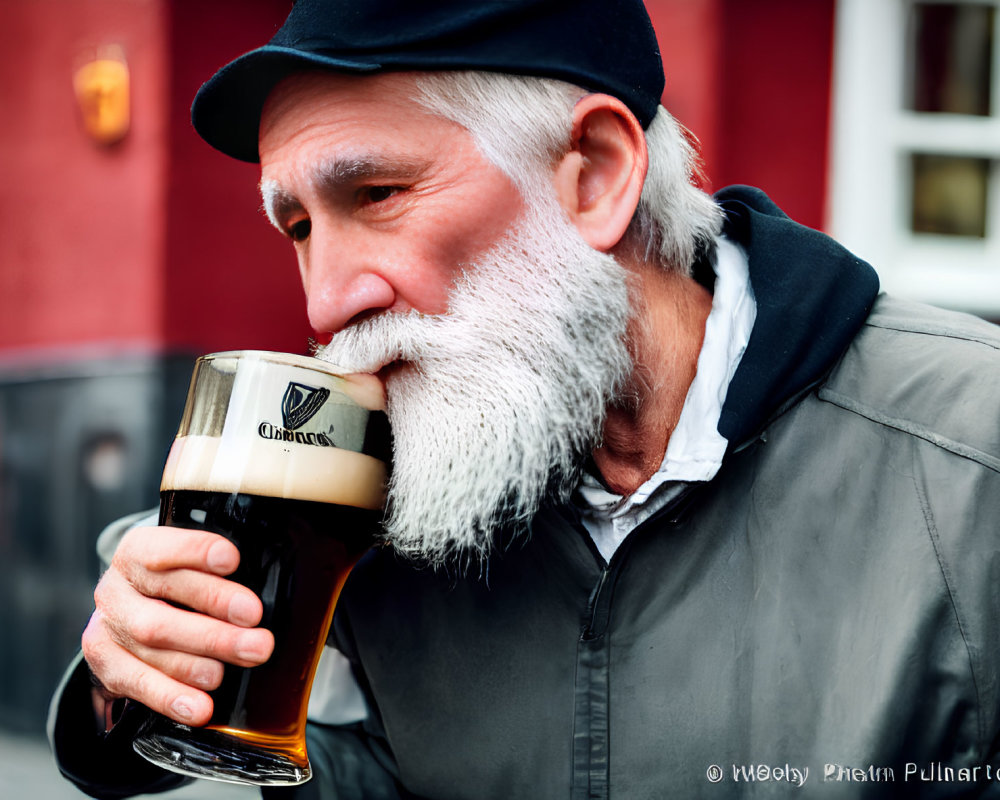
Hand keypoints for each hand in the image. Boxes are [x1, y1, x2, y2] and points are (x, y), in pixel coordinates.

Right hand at [81, 525, 274, 726]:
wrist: (127, 620)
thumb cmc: (174, 590)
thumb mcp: (191, 569)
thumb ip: (216, 574)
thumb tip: (259, 593)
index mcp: (138, 552)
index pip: (162, 548)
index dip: (196, 552)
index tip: (232, 560)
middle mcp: (117, 588)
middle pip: (164, 598)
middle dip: (215, 609)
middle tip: (254, 623)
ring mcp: (107, 627)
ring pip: (152, 642)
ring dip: (199, 659)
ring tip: (237, 663)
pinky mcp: (105, 665)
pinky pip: (137, 683)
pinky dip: (171, 696)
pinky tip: (200, 706)